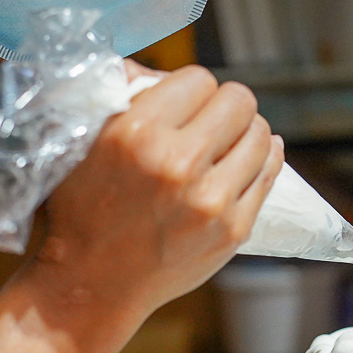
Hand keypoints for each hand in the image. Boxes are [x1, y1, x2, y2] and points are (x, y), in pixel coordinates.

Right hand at [32, 61, 283, 322]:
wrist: (96, 282)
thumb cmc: (85, 208)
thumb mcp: (82, 142)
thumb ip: (118, 98)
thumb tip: (152, 69)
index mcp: (137, 133)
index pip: (199, 79)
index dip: (194, 88)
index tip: (187, 104)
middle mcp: (178, 164)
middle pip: (239, 102)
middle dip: (229, 105)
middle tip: (218, 119)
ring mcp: (212, 201)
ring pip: (261, 136)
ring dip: (250, 132)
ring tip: (233, 140)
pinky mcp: (233, 229)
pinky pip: (269, 174)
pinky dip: (265, 159)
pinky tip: (255, 155)